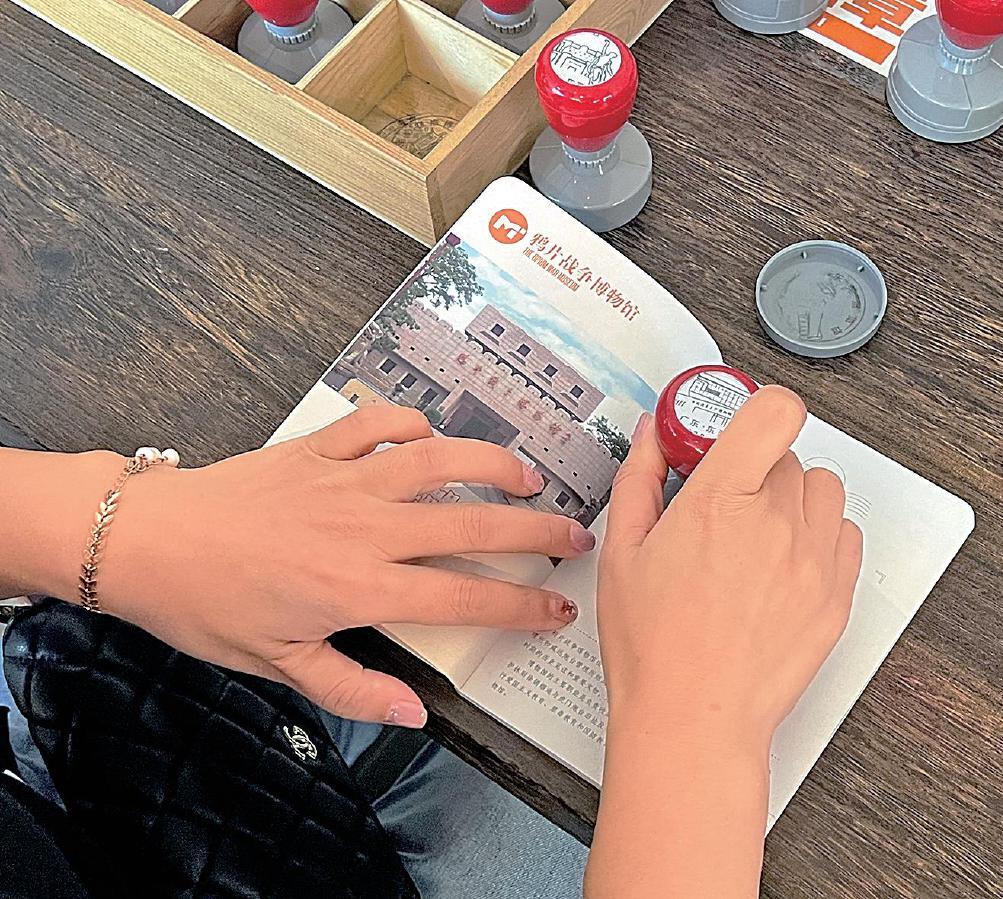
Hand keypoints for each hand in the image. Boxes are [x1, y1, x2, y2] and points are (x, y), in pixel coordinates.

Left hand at [46, 407, 595, 725]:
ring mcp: (344, 481)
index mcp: (361, 586)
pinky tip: (429, 434)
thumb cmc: (207, 607)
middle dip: (536, 529)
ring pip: (439, 460)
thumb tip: (413, 713)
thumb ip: (352, 689)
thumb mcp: (278, 665)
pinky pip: (378, 423)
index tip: (558, 608)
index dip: (522, 604)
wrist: (146, 542)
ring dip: (492, 463)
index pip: (465, 595)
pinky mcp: (317, 450)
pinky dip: (411, 421)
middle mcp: (366, 527)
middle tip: (574, 533)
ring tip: (527, 474)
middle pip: (473, 524)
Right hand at [598, 386, 862, 748]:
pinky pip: (844, 534)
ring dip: (793, 497)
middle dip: (754, 468)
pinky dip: (819, 536)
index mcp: (721, 500)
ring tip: (757, 534)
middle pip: (787, 454)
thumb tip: (651, 436)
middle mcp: (777, 522)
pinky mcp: (836, 595)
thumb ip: (640, 479)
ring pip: (823, 489)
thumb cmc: (654, 647)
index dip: (755, 407)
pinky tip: (783, 564)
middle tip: (723, 502)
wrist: (693, 718)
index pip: (774, 410)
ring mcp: (814, 560)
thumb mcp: (623, 551)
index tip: (729, 425)